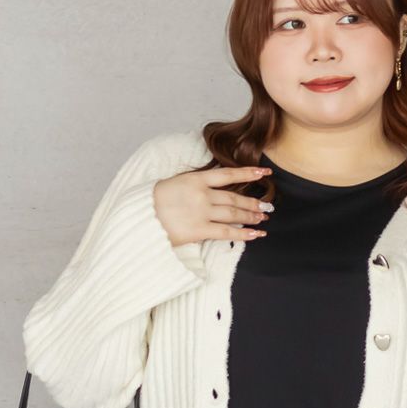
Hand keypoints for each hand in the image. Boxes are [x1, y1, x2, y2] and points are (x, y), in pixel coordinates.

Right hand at [153, 164, 273, 245]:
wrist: (140, 218)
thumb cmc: (153, 202)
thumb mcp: (174, 184)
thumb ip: (194, 185)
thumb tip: (212, 189)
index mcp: (195, 179)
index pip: (227, 174)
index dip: (248, 172)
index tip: (263, 173)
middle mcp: (201, 194)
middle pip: (234, 197)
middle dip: (252, 202)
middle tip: (266, 206)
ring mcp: (201, 212)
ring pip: (233, 214)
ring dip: (250, 216)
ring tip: (262, 219)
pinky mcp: (199, 230)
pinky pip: (226, 232)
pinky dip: (243, 233)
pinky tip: (255, 234)